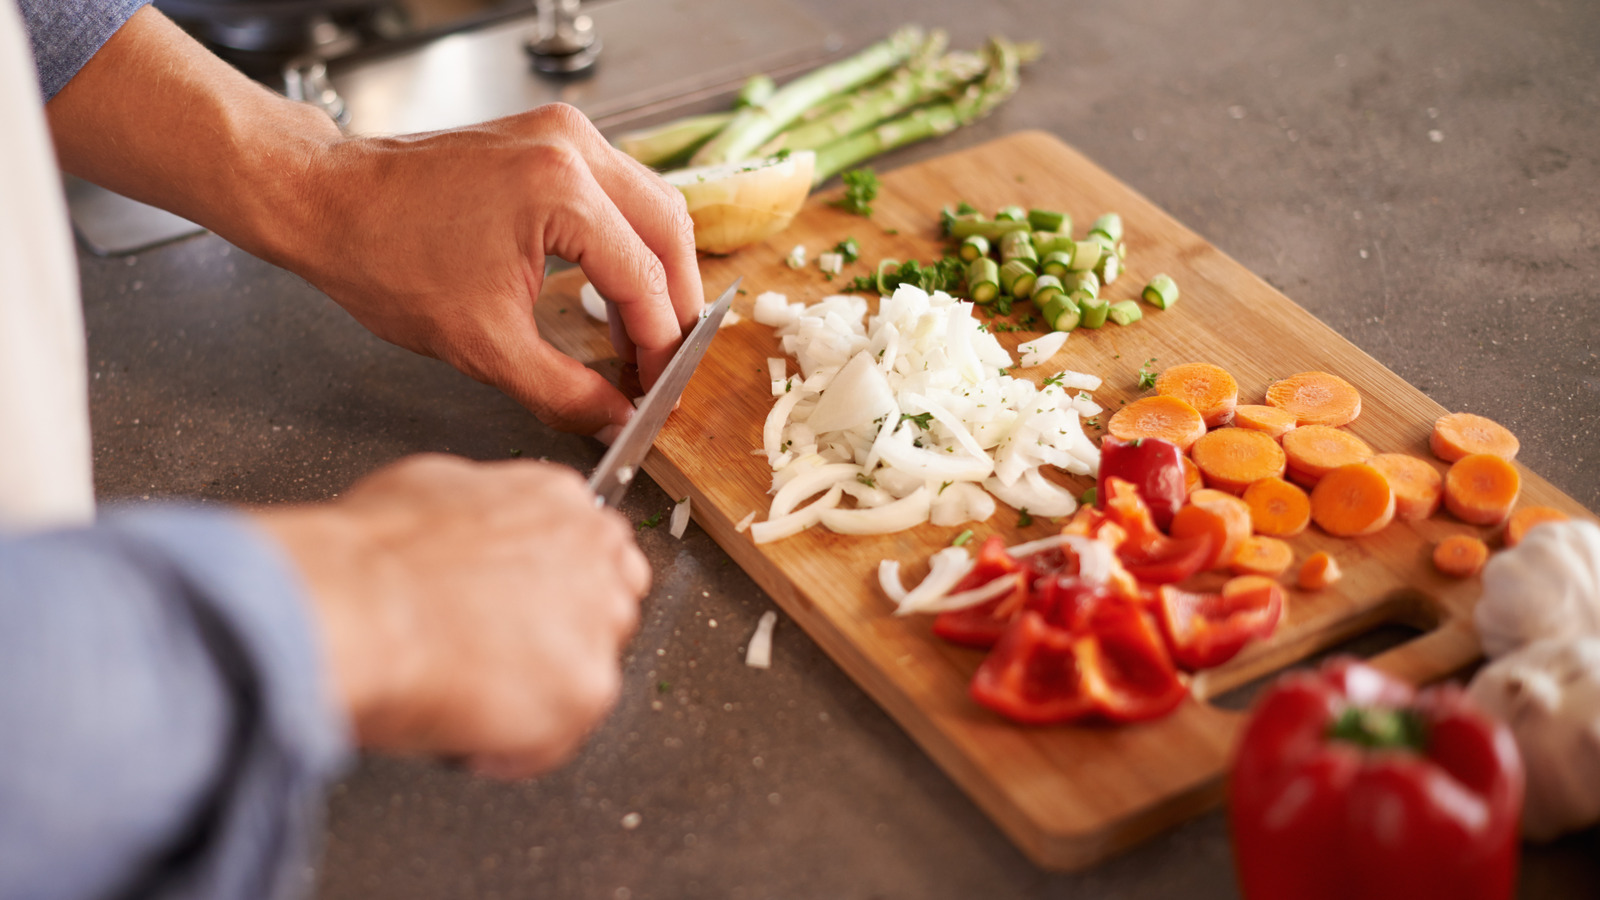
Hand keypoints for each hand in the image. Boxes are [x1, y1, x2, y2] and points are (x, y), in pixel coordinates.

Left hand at [46, 8, 694, 437]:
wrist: (327, 204)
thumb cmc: (384, 259)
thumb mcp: (482, 344)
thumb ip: (563, 391)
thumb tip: (614, 419)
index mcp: (560, 191)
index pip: (643, 278)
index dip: (659, 344)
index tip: (658, 389)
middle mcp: (572, 147)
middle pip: (667, 229)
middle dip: (675, 304)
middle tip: (666, 363)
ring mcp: (562, 132)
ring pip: (651, 204)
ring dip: (656, 271)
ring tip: (644, 334)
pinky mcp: (549, 136)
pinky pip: (617, 191)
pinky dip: (627, 242)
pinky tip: (614, 290)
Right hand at [252, 454, 648, 776]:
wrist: (358, 607)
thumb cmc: (372, 557)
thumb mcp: (428, 488)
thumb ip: (479, 511)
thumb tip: (467, 533)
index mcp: (558, 501)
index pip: (593, 549)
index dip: (554, 589)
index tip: (524, 611)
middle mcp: (594, 556)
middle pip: (607, 608)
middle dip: (559, 638)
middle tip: (497, 659)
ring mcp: (597, 624)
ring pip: (587, 675)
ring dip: (538, 694)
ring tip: (471, 698)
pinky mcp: (587, 689)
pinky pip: (557, 738)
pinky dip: (514, 750)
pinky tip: (468, 735)